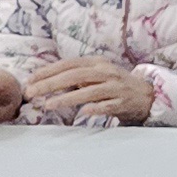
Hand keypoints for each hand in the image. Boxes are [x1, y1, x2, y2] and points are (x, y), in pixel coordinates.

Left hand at [24, 57, 154, 124]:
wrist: (146, 95)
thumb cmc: (114, 85)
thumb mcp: (96, 74)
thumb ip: (75, 75)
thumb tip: (44, 80)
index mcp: (97, 63)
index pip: (68, 64)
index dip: (48, 71)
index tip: (30, 80)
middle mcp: (106, 72)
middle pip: (75, 76)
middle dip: (51, 84)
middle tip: (32, 93)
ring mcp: (116, 87)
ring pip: (89, 91)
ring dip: (67, 98)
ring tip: (48, 105)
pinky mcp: (124, 102)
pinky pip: (107, 106)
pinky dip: (95, 108)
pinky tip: (82, 113)